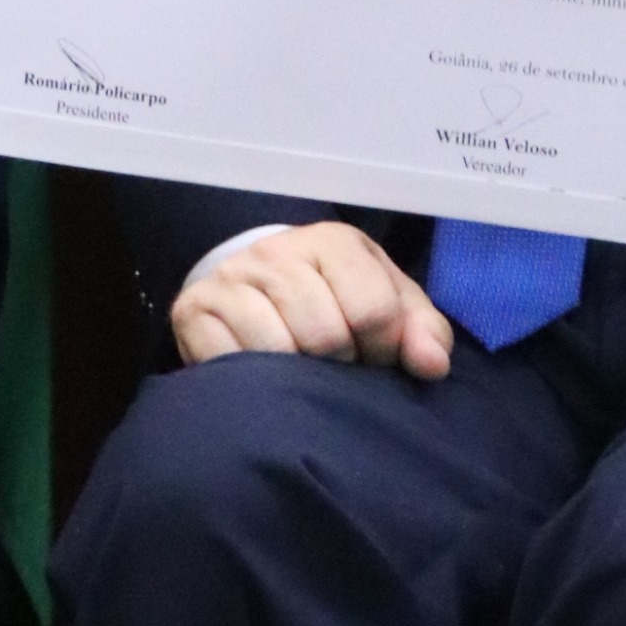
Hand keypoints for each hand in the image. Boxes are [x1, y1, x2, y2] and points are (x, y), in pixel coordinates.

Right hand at [173, 222, 453, 376]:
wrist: (259, 292)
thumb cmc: (336, 302)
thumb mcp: (390, 306)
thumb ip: (423, 332)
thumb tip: (430, 365)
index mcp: (333, 242)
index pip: (374, 310)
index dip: (384, 350)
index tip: (375, 358)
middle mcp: (277, 252)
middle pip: (325, 335)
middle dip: (340, 367)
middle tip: (337, 369)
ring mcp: (231, 278)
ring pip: (279, 351)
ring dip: (298, 378)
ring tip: (303, 373)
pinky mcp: (194, 309)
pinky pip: (232, 362)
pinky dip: (255, 382)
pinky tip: (264, 376)